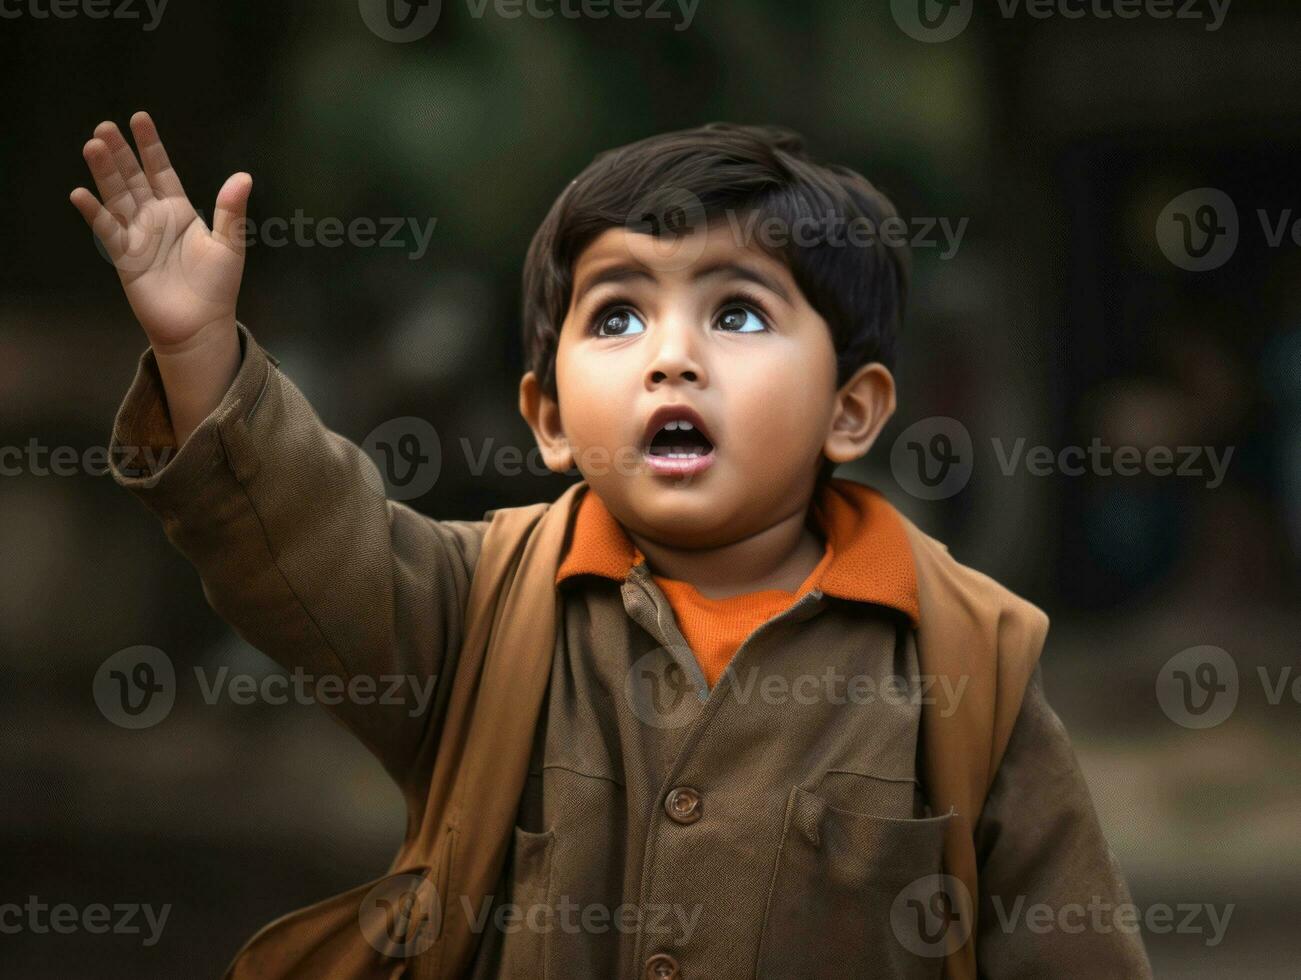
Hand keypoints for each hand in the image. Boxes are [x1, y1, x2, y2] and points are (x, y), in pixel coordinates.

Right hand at [70, 110, 250, 354]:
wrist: (201, 325)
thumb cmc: (217, 287)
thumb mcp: (230, 244)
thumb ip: (231, 210)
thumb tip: (244, 176)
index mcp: (179, 211)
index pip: (161, 171)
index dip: (151, 147)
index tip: (140, 119)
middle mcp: (154, 218)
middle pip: (133, 178)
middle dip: (120, 153)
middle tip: (105, 126)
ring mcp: (137, 236)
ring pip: (117, 197)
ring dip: (105, 172)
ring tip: (93, 145)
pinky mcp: (125, 257)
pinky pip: (107, 231)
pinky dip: (95, 213)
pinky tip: (81, 193)